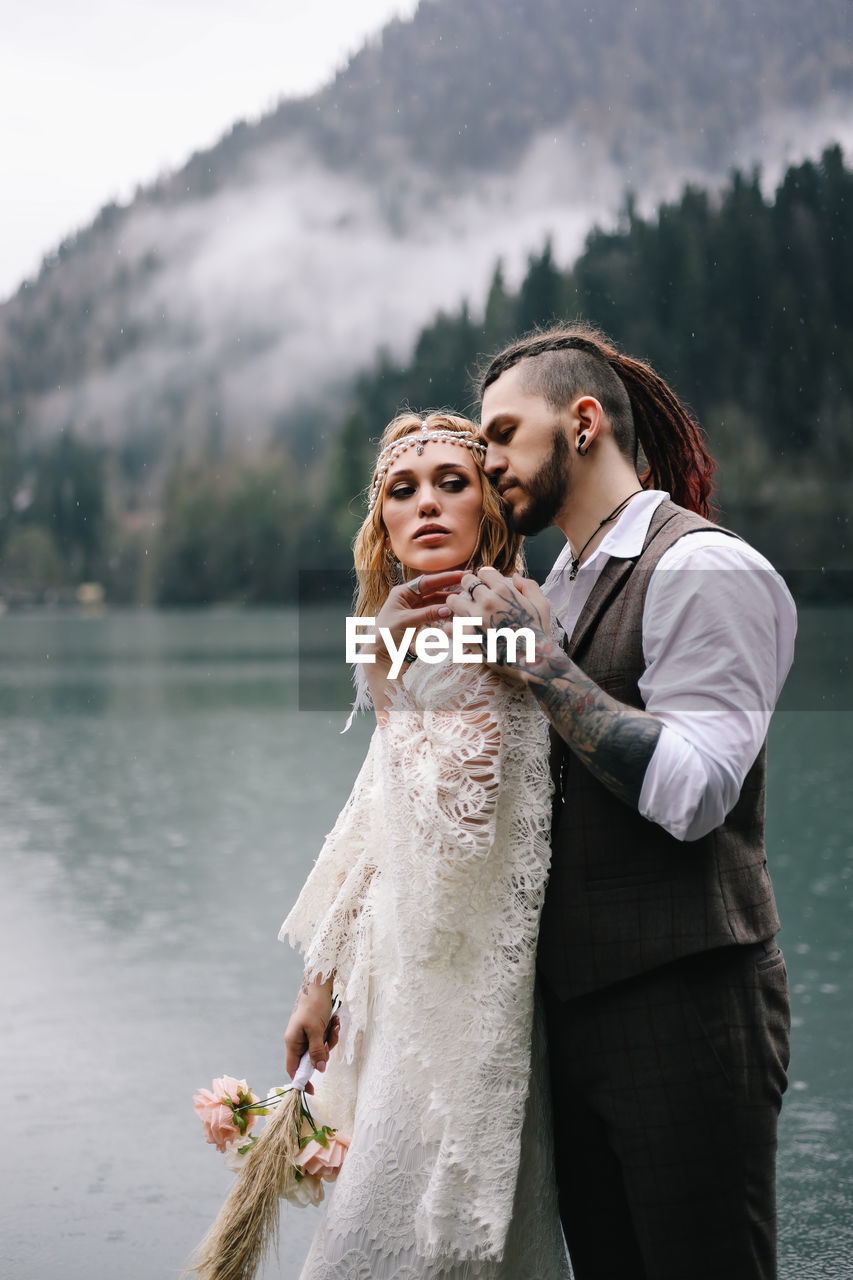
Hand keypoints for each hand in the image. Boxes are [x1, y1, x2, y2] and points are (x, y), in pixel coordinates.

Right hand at [284, 975, 338, 1092]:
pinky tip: (336, 1021)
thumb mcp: (316, 1029)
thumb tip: (319, 1069)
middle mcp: (298, 1040)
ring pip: (320, 1050)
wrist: (318, 985)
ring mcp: (307, 1035)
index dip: (301, 1080)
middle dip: (324, 1053)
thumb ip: (317, 1050)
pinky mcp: (316, 1030)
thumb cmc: (314, 1005)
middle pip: (311, 1059)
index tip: (312, 1090)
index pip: (293, 1069)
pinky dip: (332, 1033)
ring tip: (335, 1026)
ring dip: (331, 1040)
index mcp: (292, 1042)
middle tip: (331, 1040)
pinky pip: (325, 1039)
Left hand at [373, 570, 463, 660]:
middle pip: (433, 589)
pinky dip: (444, 612)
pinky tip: (455, 611)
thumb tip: (448, 609)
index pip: (427, 581)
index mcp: (402, 592)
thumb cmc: (386, 635)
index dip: (445, 578)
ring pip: (435, 601)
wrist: (380, 654)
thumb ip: (427, 614)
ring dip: (449, 600)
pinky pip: (434, 612)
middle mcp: (408, 597)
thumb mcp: (407, 622)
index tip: (461, 575)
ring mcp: (414, 608)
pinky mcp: (418, 619)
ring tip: (465, 599)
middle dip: (450, 585)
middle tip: (468, 581)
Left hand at [445, 566, 550, 682]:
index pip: (483, 572)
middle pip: (465, 582)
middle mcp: (486, 601)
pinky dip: (452, 628)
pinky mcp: (467, 637)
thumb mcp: (542, 604)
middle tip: (474, 598)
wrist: (533, 661)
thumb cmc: (538, 632)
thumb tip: (514, 575)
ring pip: (452, 601)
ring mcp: (474, 618)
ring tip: (465, 613)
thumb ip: (529, 585)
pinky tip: (461, 631)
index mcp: (503, 590)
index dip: (485, 578)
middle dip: (469, 588)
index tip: (486, 587)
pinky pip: (448, 626)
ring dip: (458, 605)